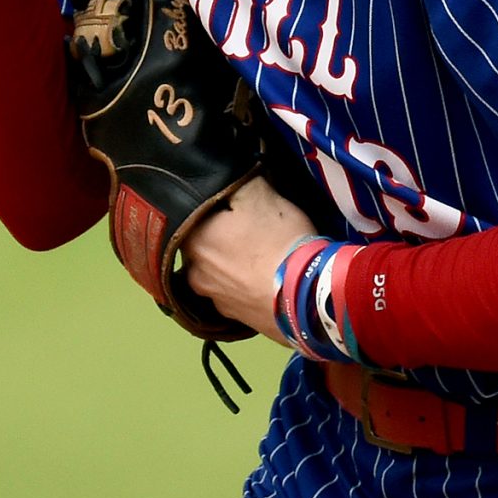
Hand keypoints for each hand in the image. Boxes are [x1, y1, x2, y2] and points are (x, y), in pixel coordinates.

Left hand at [180, 177, 320, 341]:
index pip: (188, 217)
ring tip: (260, 259)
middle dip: (220, 240)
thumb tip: (227, 176)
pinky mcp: (235, 321)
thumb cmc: (281, 240)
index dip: (209, 211)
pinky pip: (235, 297)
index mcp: (192, 239)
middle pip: (202, 247)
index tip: (227, 209)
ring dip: (232, 266)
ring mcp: (214, 301)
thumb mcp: (261, 194)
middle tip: (248, 232)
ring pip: (217, 274)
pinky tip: (265, 282)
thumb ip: (237, 183)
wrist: (309, 298)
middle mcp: (193, 272)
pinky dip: (245, 288)